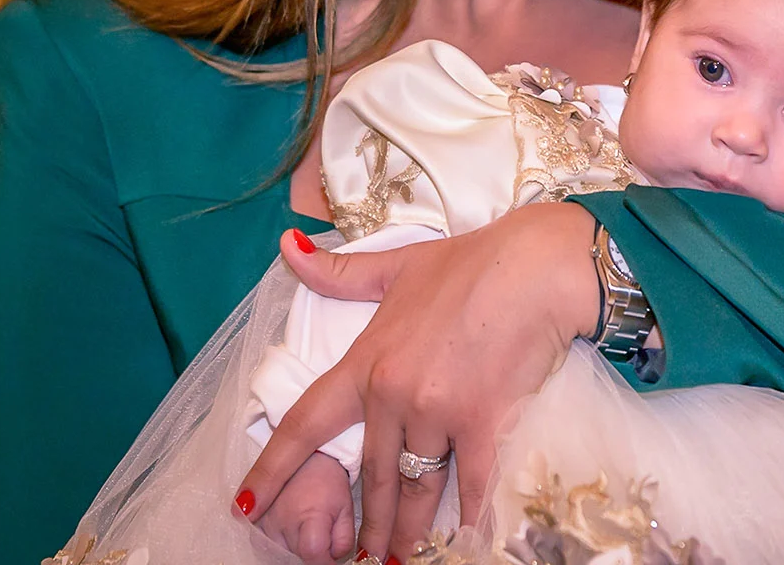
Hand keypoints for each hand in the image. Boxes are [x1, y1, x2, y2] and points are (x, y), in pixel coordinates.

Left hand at [236, 201, 600, 562]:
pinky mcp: (485, 425)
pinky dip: (465, 517)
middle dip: (363, 523)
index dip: (272, 469)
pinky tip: (461, 540)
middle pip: (371, 475)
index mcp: (367, 361)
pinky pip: (469, 484)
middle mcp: (395, 395)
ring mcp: (439, 414)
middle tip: (354, 556)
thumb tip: (287, 249)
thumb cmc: (472, 262)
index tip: (247, 505)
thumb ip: (340, 273)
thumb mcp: (398, 265)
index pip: (306, 424)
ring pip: (415, 488)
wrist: (536, 267)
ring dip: (404, 532)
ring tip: (396, 561)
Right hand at [259, 450, 354, 564]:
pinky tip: (288, 524)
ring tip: (303, 522)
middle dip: (309, 551)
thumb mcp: (346, 508)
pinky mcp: (252, 517)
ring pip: (278, 552)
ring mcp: (263, 518)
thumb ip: (343, 539)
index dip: (324, 560)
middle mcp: (281, 518)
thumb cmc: (328, 478)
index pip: (312, 554)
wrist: (305, 453)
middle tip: (320, 529)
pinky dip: (276, 540)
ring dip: (292, 546)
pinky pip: (263, 542)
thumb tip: (334, 559)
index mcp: (309, 514)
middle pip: (295, 556)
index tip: (330, 554)